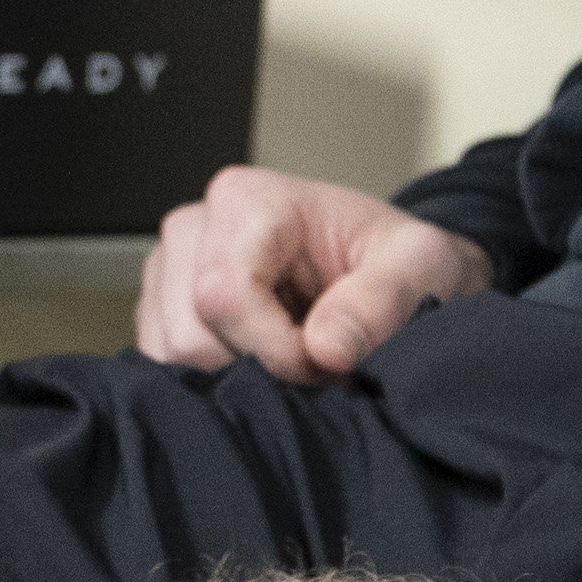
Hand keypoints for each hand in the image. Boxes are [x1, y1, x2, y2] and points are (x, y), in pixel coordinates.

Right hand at [137, 166, 490, 381]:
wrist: (386, 269)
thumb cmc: (396, 260)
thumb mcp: (420, 266)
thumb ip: (381, 301)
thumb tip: (326, 348)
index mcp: (246, 199)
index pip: (224, 296)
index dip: (276, 349)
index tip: (327, 362)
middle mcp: (193, 227)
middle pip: (191, 334)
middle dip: (258, 368)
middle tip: (317, 365)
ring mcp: (168, 270)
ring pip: (173, 357)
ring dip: (237, 377)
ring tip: (292, 357)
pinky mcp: (161, 309)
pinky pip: (167, 369)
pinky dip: (216, 382)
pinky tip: (262, 361)